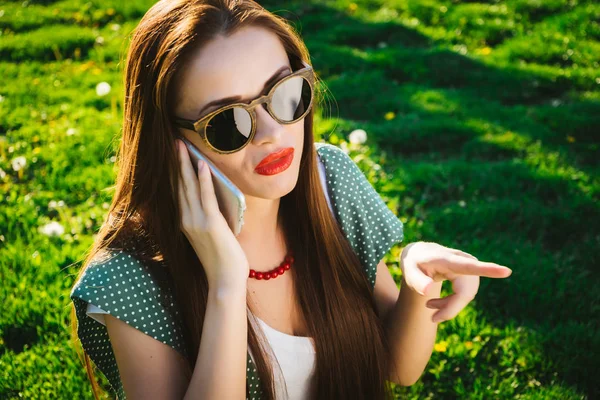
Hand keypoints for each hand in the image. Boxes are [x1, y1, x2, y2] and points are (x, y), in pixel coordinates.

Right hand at [176, 139, 248, 290]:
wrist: (224, 281)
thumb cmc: (222, 261)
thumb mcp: (211, 236)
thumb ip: (208, 218)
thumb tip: (214, 199)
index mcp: (184, 223)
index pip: (178, 192)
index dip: (175, 173)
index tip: (174, 156)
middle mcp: (186, 220)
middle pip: (179, 185)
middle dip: (177, 163)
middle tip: (175, 142)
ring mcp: (196, 221)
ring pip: (189, 187)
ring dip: (186, 165)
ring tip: (182, 146)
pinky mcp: (210, 223)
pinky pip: (205, 196)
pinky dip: (204, 179)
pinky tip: (201, 164)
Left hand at [399, 241, 511, 322]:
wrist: (420, 254)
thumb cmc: (414, 263)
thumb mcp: (409, 271)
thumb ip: (417, 281)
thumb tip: (429, 291)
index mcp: (447, 258)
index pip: (468, 265)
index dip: (488, 270)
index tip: (506, 271)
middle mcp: (462, 260)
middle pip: (465, 291)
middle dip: (451, 308)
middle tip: (432, 319)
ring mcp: (468, 266)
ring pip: (466, 295)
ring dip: (450, 305)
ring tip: (429, 306)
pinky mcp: (470, 274)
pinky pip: (466, 294)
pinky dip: (453, 303)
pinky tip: (435, 305)